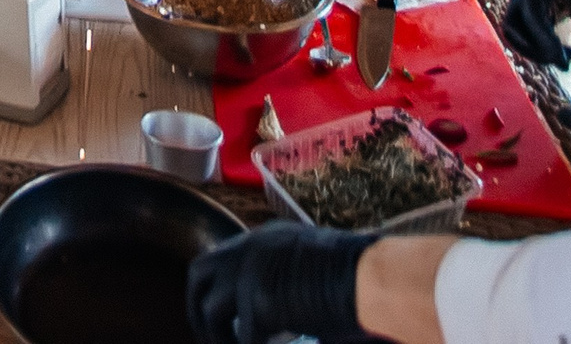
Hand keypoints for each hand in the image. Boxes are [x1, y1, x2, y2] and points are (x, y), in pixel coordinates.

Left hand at [187, 220, 371, 343]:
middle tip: (209, 336)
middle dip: (197, 307)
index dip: (218, 287)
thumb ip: (285, 282)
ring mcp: (250, 273)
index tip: (219, 313)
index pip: (223, 258)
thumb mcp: (312, 268)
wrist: (373, 279)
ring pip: (210, 311)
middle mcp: (250, 249)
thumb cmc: (358, 278)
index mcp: (264, 238)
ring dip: (219, 337)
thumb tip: (274, 317)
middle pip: (199, 274)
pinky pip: (244, 339)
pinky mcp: (258, 302)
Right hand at [503, 0, 570, 67]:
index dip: (544, 41)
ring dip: (535, 53)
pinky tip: (561, 52)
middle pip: (512, 30)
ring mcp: (516, 4)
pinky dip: (537, 48)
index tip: (565, 59)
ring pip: (513, 36)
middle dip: (536, 51)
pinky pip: (521, 36)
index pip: (531, 18)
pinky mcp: (521, 14)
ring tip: (565, 59)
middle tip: (565, 63)